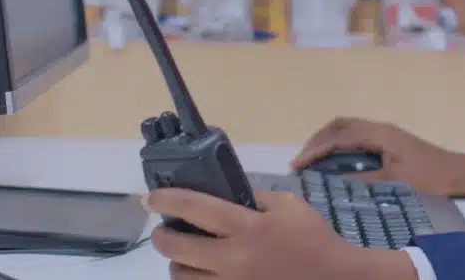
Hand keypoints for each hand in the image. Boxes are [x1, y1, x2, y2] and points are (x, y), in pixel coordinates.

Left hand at [146, 188, 415, 279]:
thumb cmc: (313, 240)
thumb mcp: (289, 205)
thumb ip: (254, 196)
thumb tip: (221, 192)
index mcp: (248, 228)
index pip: (195, 208)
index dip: (167, 200)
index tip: (151, 197)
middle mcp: (233, 260)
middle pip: (176, 248)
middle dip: (162, 236)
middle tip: (164, 229)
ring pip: (182, 276)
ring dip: (177, 262)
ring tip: (185, 253)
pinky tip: (201, 272)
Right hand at [290, 117, 464, 196]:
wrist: (459, 172)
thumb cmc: (430, 176)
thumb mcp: (394, 181)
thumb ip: (363, 180)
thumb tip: (333, 180)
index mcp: (378, 134)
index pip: (338, 137)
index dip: (315, 149)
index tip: (298, 164)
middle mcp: (379, 128)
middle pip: (339, 125)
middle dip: (317, 140)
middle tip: (301, 159)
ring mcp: (385, 133)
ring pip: (348, 128)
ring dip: (328, 140)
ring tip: (312, 159)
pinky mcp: (389, 141)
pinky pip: (357, 136)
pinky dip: (340, 145)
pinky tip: (335, 161)